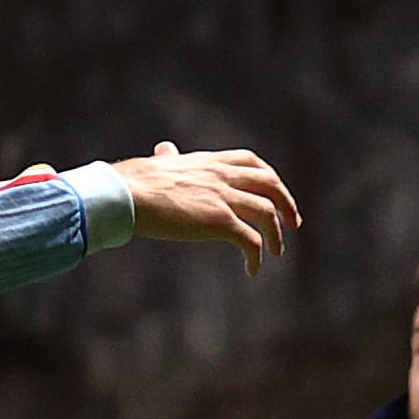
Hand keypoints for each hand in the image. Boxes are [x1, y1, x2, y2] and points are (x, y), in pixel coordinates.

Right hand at [108, 142, 302, 272]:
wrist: (126, 195)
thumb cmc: (134, 182)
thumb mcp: (159, 163)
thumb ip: (170, 158)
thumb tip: (164, 149)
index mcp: (209, 162)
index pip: (250, 161)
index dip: (268, 176)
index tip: (274, 192)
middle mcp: (222, 176)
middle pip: (270, 183)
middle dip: (286, 203)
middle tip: (292, 223)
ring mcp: (223, 197)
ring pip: (266, 213)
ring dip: (276, 235)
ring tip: (276, 252)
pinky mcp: (219, 221)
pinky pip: (251, 240)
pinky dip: (258, 255)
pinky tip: (253, 269)